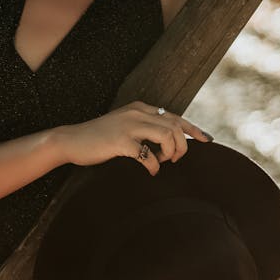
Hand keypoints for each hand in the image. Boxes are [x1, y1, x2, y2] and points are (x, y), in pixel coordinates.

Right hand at [56, 101, 211, 175]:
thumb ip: (144, 127)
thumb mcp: (125, 125)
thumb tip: (168, 139)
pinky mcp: (120, 141)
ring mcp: (129, 125)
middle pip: (174, 126)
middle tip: (174, 160)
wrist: (72, 140)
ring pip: (166, 136)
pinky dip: (154, 166)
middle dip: (182, 146)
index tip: (207, 140)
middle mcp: (137, 112)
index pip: (174, 116)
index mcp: (140, 108)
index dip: (193, 128)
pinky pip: (148, 154)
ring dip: (170, 153)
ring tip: (161, 163)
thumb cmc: (100, 138)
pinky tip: (150, 171)